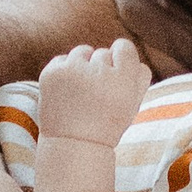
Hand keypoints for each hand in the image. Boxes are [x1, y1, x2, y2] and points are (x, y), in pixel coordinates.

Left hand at [37, 35, 151, 144]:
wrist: (73, 144)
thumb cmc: (108, 124)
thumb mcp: (133, 103)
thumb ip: (139, 75)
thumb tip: (124, 48)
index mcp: (123, 80)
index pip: (124, 47)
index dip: (121, 59)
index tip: (117, 74)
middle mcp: (99, 72)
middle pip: (104, 52)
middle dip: (103, 69)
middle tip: (98, 95)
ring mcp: (72, 71)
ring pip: (83, 52)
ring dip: (84, 66)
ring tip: (82, 92)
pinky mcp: (52, 73)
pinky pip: (63, 58)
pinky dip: (65, 71)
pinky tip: (68, 92)